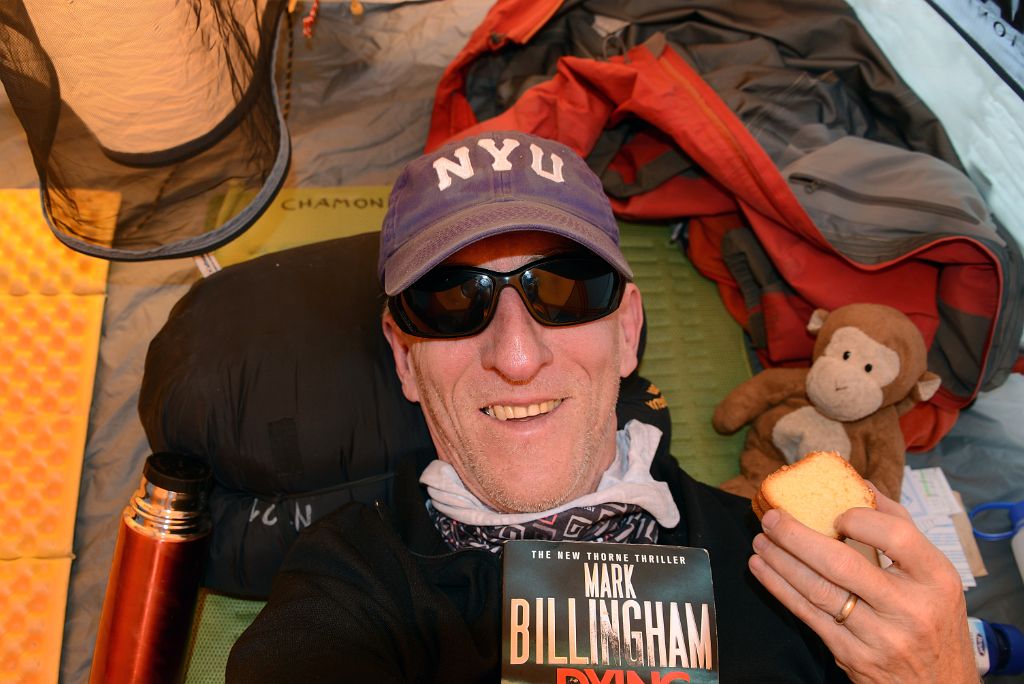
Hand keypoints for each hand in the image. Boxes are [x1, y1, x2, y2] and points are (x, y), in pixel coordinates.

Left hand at [748, 483, 977, 681]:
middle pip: (843, 564)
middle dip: (797, 537)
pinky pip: (809, 616)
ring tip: (760, 541)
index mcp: (936, 578)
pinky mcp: (854, 657)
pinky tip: (763, 570)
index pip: (896, 536)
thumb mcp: (934, 575)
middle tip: (772, 518)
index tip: (834, 512)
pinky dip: (781, 589)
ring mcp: (881, 637)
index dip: (860, 518)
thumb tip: (860, 485)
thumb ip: (900, 528)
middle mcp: (911, 609)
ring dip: (780, 562)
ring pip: (818, 591)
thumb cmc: (933, 618)